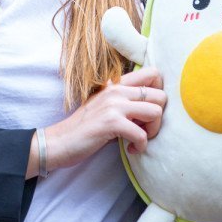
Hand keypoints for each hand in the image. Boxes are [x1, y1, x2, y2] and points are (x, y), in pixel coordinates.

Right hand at [28, 68, 165, 177]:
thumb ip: (126, 101)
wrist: (60, 141)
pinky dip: (141, 146)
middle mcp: (117, 90)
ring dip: (152, 131)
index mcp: (117, 84)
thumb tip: (154, 108)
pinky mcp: (111, 123)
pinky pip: (142, 134)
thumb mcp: (105, 106)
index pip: (153, 72)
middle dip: (159, 117)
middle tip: (144, 129)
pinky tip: (130, 149)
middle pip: (161, 95)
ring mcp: (114, 105)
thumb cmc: (85, 127)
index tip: (149, 110)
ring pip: (156, 112)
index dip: (160, 92)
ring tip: (138, 139)